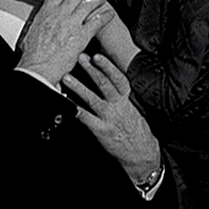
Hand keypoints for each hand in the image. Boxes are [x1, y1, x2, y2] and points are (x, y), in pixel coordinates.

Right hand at [18, 0, 113, 84]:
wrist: (37, 68)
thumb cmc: (31, 54)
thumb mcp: (31, 30)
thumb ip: (40, 20)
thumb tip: (41, 18)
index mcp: (46, 11)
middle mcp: (60, 14)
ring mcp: (71, 24)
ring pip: (88, 6)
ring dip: (97, 0)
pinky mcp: (81, 36)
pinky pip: (97, 22)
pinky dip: (105, 17)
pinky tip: (110, 14)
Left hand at [62, 53, 160, 182]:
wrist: (141, 152)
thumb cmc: (133, 128)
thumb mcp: (131, 107)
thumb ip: (118, 94)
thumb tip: (103, 77)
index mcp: (126, 99)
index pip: (118, 79)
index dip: (107, 66)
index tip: (98, 56)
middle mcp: (118, 106)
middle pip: (104, 84)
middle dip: (92, 70)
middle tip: (80, 58)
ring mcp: (109, 118)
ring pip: (93, 99)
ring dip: (79, 87)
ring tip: (67, 78)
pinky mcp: (101, 131)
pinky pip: (86, 118)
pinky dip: (75, 110)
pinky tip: (66, 103)